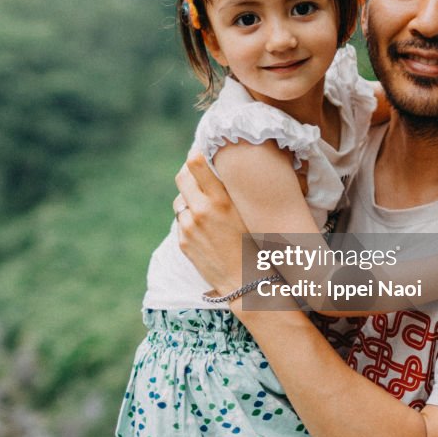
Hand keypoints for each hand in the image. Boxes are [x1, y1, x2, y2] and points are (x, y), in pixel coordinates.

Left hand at [174, 151, 247, 294]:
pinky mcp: (183, 241)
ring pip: (180, 199)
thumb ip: (231, 190)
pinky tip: (206, 227)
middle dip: (189, 173)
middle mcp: (201, 211)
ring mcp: (188, 227)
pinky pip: (182, 219)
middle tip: (200, 174)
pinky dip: (190, 218)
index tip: (203, 154)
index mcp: (220, 200)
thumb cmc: (257, 244)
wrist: (246, 282)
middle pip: (181, 177)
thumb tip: (220, 165)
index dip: (197, 154)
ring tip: (207, 205)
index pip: (195, 162)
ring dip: (190, 198)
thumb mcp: (248, 211)